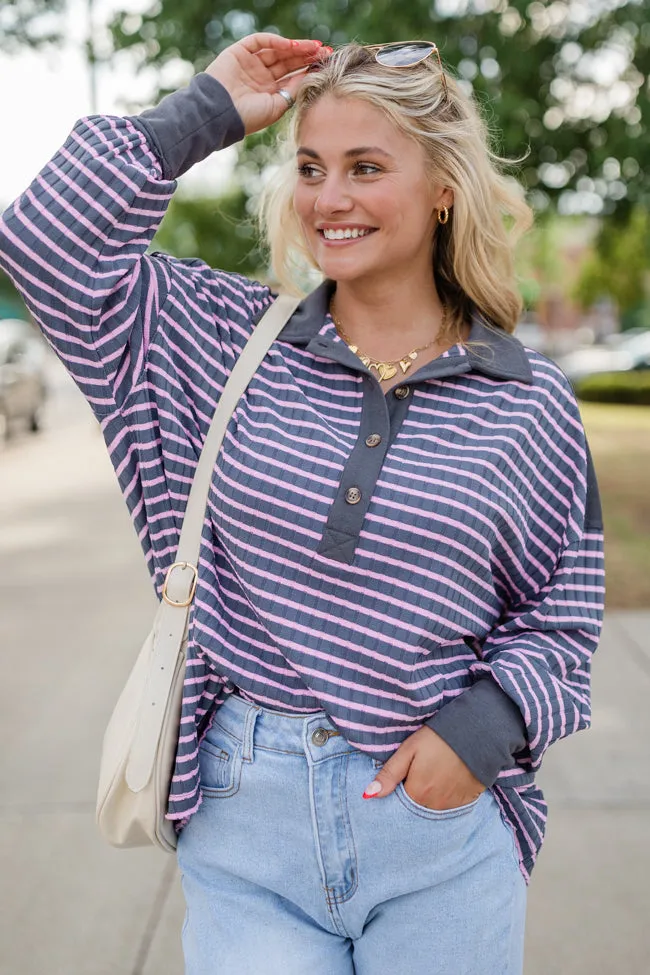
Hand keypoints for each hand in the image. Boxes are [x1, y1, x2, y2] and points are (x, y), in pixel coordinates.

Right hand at [205, 33, 325, 134]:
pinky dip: (275, 41)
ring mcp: (250, 63)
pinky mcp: (239, 52)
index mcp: (270, 92)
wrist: (221, 113)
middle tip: (323, 50)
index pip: (292, 75)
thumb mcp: (277, 107)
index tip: (324, 63)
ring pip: (277, 50)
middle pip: (287, 61)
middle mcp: (261, 76)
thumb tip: (309, 75)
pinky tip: (290, 45)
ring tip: (312, 46)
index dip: (308, 68)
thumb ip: (292, 91)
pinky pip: (260, 41)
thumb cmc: (248, 117)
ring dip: (295, 47)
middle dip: (305, 55)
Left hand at [363, 726, 484, 809]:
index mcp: (417, 793)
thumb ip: (389, 774)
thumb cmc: (439, 738)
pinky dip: (446, 796)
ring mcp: (452, 806)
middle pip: (416, 806)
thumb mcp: (409, 750)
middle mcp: (434, 806)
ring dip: (430, 796)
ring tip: (434, 773)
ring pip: (433, 807)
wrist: (477, 733)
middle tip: (421, 771)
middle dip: (414, 793)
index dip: (399, 788)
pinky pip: (450, 806)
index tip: (403, 775)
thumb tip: (368, 795)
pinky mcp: (467, 801)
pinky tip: (448, 779)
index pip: (399, 802)